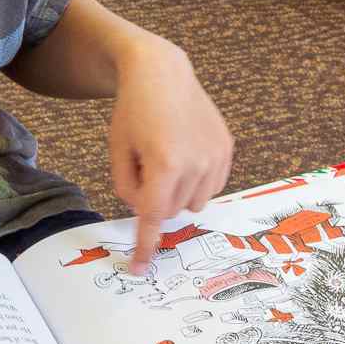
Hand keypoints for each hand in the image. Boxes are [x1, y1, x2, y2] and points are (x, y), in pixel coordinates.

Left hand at [107, 38, 232, 273]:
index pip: (152, 217)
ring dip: (176, 193)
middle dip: (154, 200)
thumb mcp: (118, 152)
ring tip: (166, 158)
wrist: (162, 74)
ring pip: (192, 203)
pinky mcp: (227, 150)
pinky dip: (194, 182)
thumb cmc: (133, 113)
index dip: (145, 245)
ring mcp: (216, 157)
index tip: (139, 268)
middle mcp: (196, 164)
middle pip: (169, 211)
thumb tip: (145, 212)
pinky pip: (210, 187)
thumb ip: (127, 188)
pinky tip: (184, 155)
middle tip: (144, 167)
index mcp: (164, 164)